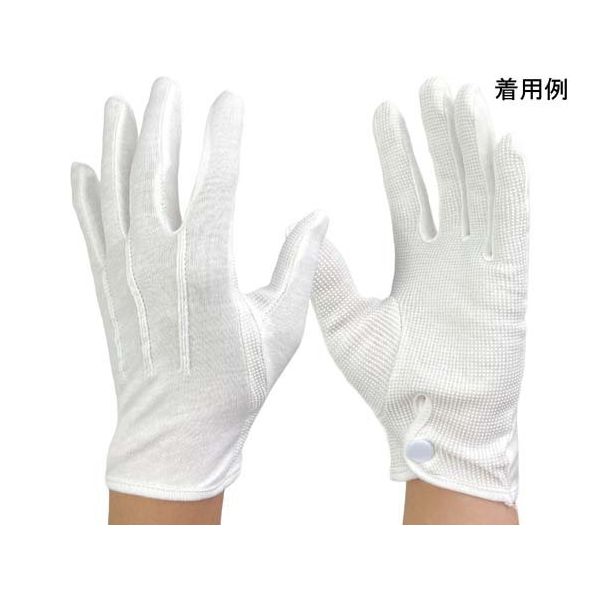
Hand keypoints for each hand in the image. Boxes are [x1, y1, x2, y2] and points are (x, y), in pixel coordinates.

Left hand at [72, 78, 327, 500]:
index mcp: (208, 271)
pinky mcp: (106, 288)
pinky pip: (90, 229)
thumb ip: (299, 266)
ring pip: (115, 193)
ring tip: (119, 105)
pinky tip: (81, 167)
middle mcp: (158, 263)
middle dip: (163, 123)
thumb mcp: (281, 327)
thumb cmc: (235, 385)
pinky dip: (83, 196)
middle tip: (168, 86)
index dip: (223, 136)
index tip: (230, 100)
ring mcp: (125, 273)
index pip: (216, 183)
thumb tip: (319, 216)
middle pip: (155, 173)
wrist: (175, 433)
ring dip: (116, 144)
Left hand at [312, 78, 527, 503]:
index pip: (407, 193)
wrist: (434, 428)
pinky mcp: (510, 284)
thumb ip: (330, 277)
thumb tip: (314, 224)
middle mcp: (451, 257)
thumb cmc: (390, 386)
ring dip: (473, 145)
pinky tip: (503, 144)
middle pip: (448, 180)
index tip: (384, 110)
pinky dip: (512, 185)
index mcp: (415, 263)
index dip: (398, 152)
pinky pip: (514, 225)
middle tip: (431, 83)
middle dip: (440, 132)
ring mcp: (483, 266)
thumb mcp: (347, 325)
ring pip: (482, 191)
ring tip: (461, 98)